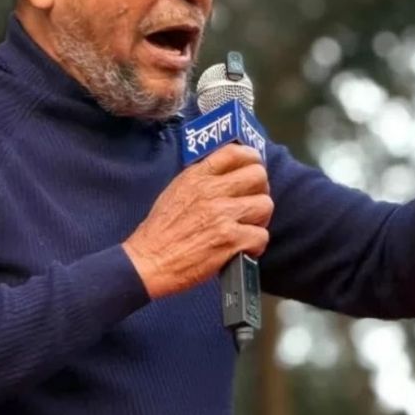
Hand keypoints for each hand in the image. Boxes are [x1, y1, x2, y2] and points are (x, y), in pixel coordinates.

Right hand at [122, 144, 272, 298]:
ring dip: (259, 219)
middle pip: (258, 175)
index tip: (253, 168)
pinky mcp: (230, 240)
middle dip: (260, 190)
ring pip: (265, 205)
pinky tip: (243, 248)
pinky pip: (261, 235)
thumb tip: (229, 174)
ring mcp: (222, 215)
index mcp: (197, 177)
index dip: (251, 158)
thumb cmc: (160, 231)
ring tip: (247, 228)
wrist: (149, 261)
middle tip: (251, 204)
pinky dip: (255, 245)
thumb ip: (202, 179)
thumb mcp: (176, 191)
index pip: (234, 152)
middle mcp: (211, 191)